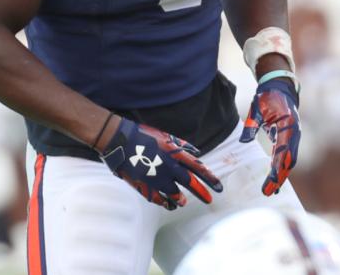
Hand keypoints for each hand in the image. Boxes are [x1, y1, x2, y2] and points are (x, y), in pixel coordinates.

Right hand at [99, 117, 221, 209]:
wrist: (120, 140)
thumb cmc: (143, 135)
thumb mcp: (165, 136)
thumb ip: (182, 145)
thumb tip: (197, 152)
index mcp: (175, 154)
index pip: (198, 168)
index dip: (210, 178)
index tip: (219, 187)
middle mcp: (169, 167)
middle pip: (190, 183)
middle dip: (201, 193)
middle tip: (209, 200)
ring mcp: (157, 178)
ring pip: (175, 194)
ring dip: (181, 199)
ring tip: (183, 202)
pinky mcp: (145, 186)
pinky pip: (159, 199)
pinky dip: (165, 203)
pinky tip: (168, 204)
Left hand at [240, 77, 299, 195]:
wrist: (280, 87)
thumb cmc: (267, 97)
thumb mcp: (257, 108)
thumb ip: (251, 125)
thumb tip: (244, 141)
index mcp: (287, 126)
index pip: (282, 152)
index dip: (276, 168)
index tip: (270, 181)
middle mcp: (294, 133)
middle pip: (289, 160)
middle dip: (279, 177)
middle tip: (268, 191)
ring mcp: (294, 136)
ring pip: (290, 160)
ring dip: (282, 175)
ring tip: (272, 189)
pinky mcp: (291, 138)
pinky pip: (288, 156)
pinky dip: (282, 168)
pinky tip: (276, 178)